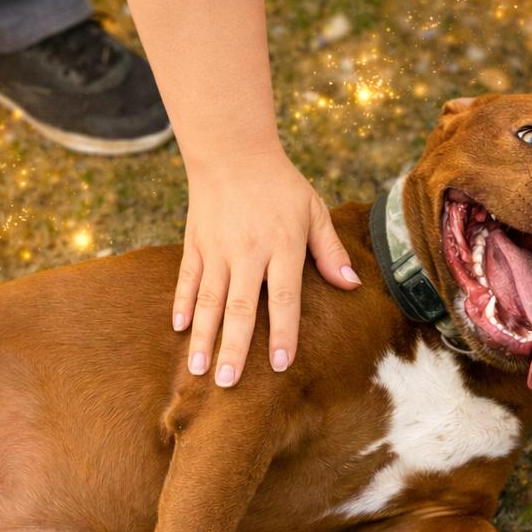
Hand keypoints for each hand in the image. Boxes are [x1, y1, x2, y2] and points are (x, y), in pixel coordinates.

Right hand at [173, 148, 360, 385]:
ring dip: (204, 337)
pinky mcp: (195, 244)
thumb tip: (352, 285)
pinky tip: (180, 330)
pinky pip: (187, 279)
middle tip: (228, 383)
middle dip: (233, 348)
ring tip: (197, 370)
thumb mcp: (313, 210)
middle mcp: (247, 251)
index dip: (282, 332)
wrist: (232, 149)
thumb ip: (330, 250)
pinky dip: (183, 304)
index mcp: (281, 245)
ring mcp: (217, 249)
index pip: (283, 298)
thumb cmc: (280, 184)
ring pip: (209, 300)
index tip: (279, 364)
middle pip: (240, 308)